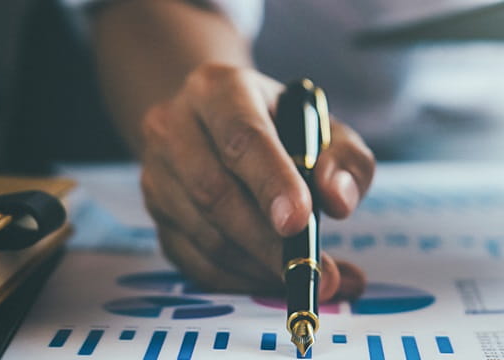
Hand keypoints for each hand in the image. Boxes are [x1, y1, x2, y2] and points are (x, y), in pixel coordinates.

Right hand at [138, 64, 372, 300]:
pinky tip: (274, 280)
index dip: (271, 182)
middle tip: (312, 269)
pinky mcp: (156, 215)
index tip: (299, 222)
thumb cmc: (286, 127)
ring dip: (257, 265)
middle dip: (267, 240)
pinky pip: (194, 260)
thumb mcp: (327, 129)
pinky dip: (239, 279)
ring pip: (202, 233)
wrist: (223, 124)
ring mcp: (157, 173)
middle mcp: (174, 125)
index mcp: (219, 89)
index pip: (242, 137)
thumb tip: (338, 201)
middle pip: (213, 191)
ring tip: (305, 277)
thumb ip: (346, 160)